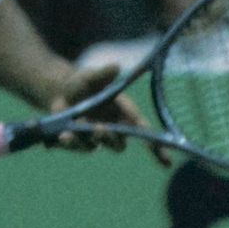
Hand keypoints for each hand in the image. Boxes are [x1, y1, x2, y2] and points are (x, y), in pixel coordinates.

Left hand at [44, 64, 165, 163]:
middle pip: (119, 144)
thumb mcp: (91, 76)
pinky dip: (71, 142)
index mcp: (125, 113)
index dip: (157, 147)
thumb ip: (103, 74)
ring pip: (98, 145)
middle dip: (110, 138)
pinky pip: (78, 146)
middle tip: (99, 128)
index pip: (145, 132)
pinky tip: (63, 136)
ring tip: (74, 129)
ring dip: (87, 139)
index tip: (167, 161)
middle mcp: (114, 128)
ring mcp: (97, 137)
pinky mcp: (80, 142)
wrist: (61, 90)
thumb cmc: (84, 82)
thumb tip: (115, 66)